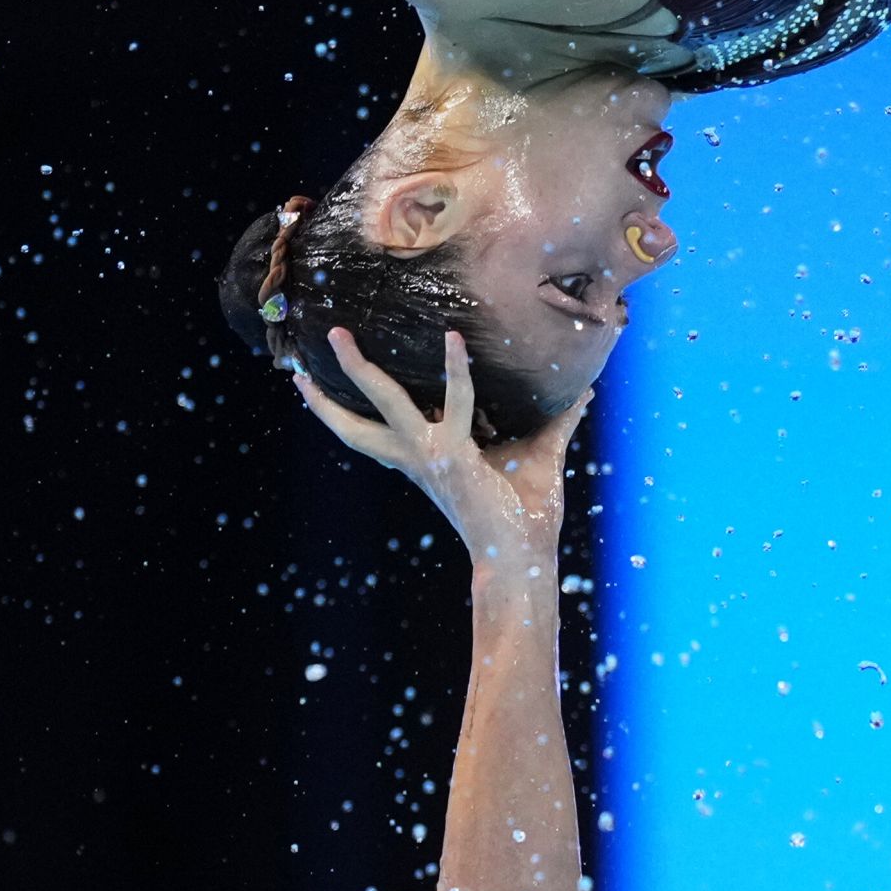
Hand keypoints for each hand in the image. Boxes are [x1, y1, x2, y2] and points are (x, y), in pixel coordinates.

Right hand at [288, 326, 566, 570]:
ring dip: (359, 369)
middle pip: (356, 424)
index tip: (311, 387)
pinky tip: (453, 339)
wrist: (524, 555)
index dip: (340, 413)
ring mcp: (429, 454)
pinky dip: (457, 369)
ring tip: (338, 335)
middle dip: (327, 393)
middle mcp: (417, 458)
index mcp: (424, 461)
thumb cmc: (527, 513)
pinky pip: (454, 401)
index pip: (372, 434)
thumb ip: (558, 420)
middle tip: (305, 357)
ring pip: (384, 402)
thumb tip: (585, 390)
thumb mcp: (539, 454)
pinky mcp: (452, 455)